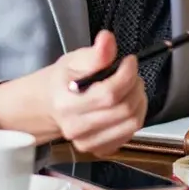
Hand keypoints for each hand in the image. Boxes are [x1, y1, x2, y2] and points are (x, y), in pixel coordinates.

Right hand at [39, 31, 148, 155]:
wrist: (49, 107)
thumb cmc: (62, 82)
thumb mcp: (73, 61)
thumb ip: (94, 53)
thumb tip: (108, 38)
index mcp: (67, 105)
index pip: (109, 93)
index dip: (127, 74)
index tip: (130, 61)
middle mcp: (77, 129)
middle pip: (124, 109)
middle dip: (135, 86)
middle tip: (132, 74)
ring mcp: (88, 143)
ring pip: (132, 123)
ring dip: (139, 102)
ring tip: (131, 88)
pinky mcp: (99, 151)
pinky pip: (130, 134)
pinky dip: (135, 116)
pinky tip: (126, 105)